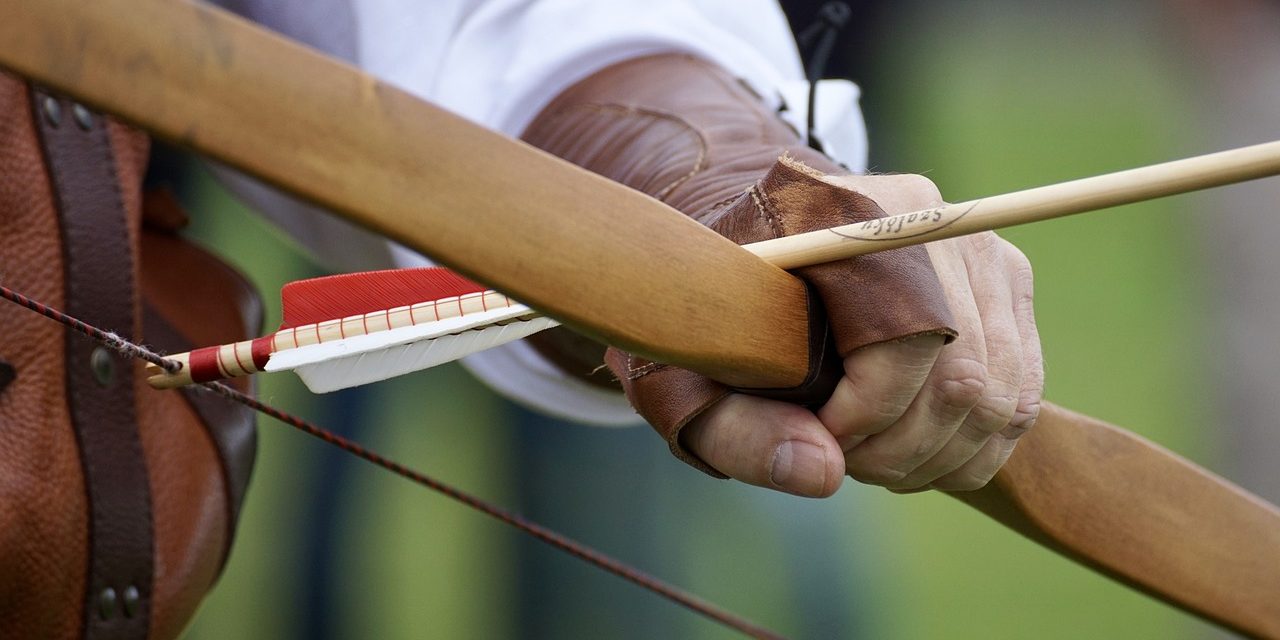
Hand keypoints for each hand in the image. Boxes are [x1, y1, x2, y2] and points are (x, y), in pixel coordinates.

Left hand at [680, 175, 1043, 496]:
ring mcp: (977, 245)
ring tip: (872, 458)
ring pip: (1001, 395)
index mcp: (842, 213)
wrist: (755, 259)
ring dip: (939, 457)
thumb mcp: (689, 378)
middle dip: (903, 450)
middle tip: (846, 461)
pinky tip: (914, 452)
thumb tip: (824, 476)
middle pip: (963, 376)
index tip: (819, 437)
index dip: (866, 418)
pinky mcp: (1006, 278)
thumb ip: (740, 430)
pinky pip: (1020, 392)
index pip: (901, 342)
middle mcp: (925, 214)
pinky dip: (973, 446)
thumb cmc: (717, 318)